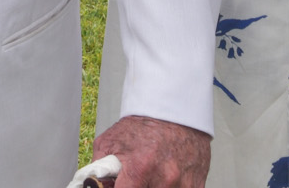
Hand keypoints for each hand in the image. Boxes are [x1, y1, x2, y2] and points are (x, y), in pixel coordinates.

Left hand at [91, 115, 209, 187]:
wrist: (175, 110)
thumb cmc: (144, 125)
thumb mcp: (110, 141)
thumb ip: (99, 168)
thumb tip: (92, 185)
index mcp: (140, 168)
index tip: (121, 187)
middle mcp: (164, 179)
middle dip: (137, 187)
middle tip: (135, 179)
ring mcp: (183, 183)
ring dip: (154, 187)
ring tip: (150, 176)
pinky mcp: (196, 185)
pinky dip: (171, 187)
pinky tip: (165, 179)